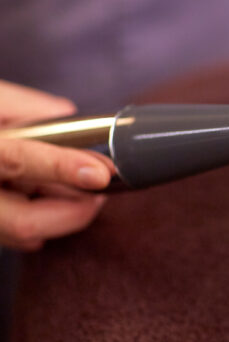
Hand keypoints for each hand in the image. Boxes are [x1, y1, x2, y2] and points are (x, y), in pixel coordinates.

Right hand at [0, 81, 114, 250]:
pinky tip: (39, 194)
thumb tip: (65, 114)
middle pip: (25, 222)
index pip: (14, 160)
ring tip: (72, 184)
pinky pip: (14, 236)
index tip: (100, 173)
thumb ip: (20, 106)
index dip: (60, 166)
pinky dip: (40, 219)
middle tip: (100, 185)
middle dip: (75, 211)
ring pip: (24, 234)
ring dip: (61, 213)